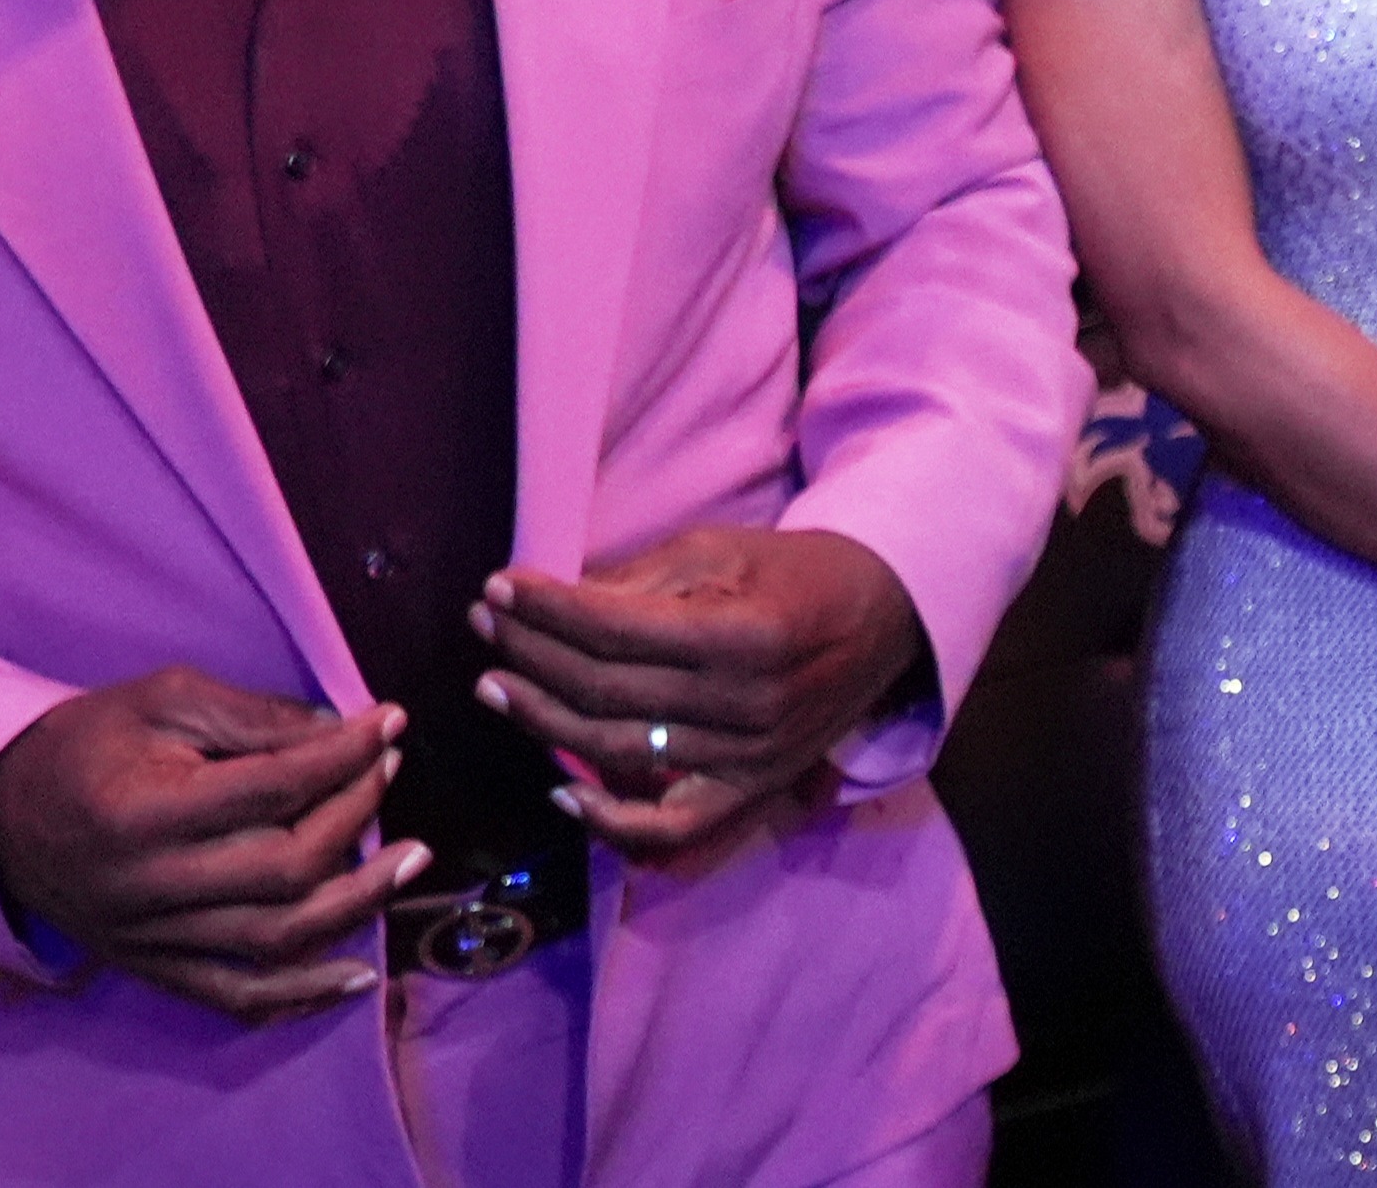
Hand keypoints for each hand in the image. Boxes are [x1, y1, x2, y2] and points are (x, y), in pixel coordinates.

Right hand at [0, 674, 418, 1019]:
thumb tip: (344, 730)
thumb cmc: (87, 745)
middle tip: (390, 772)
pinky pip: (236, 996)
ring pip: (275, 940)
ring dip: (357, 902)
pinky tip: (359, 975)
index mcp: (142, 815)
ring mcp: (150, 939)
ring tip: (410, 859)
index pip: (272, 791)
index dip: (344, 756)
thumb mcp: (162, 701)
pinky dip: (301, 994)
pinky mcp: (152, 967)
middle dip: (356, 816)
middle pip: (285, 868)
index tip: (390, 722)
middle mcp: (147, 888)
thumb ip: (254, 716)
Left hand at [468, 527, 923, 865]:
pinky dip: (612, 821)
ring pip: (619, 750)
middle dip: (532, 653)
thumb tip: (549, 602)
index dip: (547, 610)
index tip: (499, 586)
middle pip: (606, 690)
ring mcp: (750, 756)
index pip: (616, 630)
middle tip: (486, 624)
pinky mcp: (754, 788)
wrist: (890, 615)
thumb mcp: (723, 551)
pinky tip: (562, 792)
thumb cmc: (798, 573)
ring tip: (496, 684)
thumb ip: (638, 582)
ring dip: (543, 719)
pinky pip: (673, 825)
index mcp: (746, 635)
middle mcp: (748, 704)